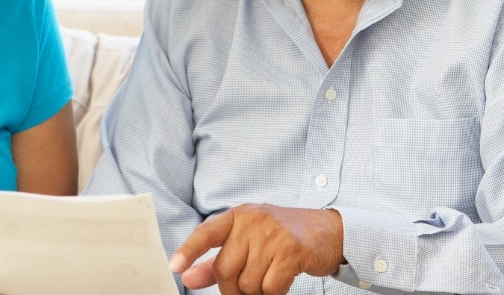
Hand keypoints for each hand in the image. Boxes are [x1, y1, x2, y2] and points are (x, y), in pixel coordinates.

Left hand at [168, 204, 344, 294]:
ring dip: (256, 292)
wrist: (328, 231)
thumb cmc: (282, 238)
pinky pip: (270, 288)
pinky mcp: (291, 250)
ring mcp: (272, 234)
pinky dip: (274, 293)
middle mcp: (252, 220)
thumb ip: (217, 259)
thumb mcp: (248, 241)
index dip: (189, 250)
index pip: (206, 232)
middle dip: (232, 289)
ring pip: (247, 283)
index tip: (175, 267)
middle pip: (225, 270)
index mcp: (238, 215)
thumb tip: (188, 277)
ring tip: (269, 279)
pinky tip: (282, 281)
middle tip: (247, 289)